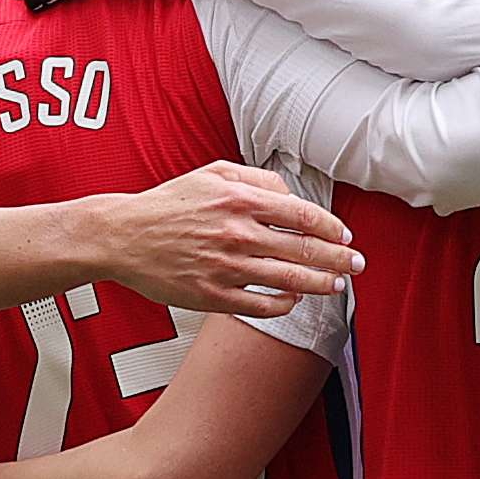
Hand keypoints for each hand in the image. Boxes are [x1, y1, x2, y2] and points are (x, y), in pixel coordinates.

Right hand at [99, 162, 361, 311]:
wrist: (122, 236)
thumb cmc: (168, 204)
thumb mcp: (213, 173)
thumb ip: (257, 179)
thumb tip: (292, 196)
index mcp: (239, 199)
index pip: (302, 215)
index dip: (331, 229)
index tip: (346, 238)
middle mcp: (236, 233)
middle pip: (304, 250)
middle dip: (339, 260)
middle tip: (356, 266)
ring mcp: (225, 267)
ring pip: (288, 281)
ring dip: (320, 285)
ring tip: (335, 286)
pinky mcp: (212, 296)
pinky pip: (260, 305)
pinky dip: (284, 305)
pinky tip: (294, 300)